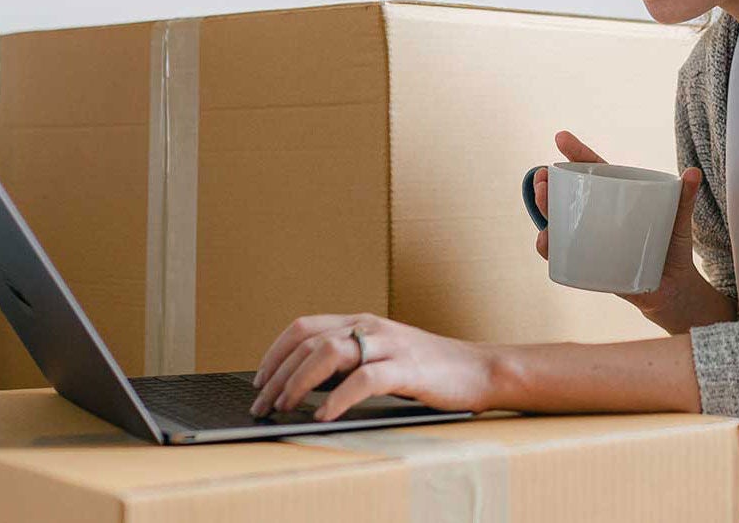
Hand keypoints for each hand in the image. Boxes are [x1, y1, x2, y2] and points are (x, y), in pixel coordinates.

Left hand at [248, 313, 495, 421]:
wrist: (479, 370)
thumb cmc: (428, 370)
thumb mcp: (382, 357)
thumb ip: (348, 363)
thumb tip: (305, 383)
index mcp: (361, 322)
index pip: (304, 327)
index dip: (276, 353)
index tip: (259, 380)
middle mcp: (371, 327)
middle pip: (309, 342)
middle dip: (279, 374)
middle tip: (263, 404)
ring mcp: (389, 344)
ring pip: (330, 353)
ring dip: (300, 382)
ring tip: (285, 407)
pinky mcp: (407, 367)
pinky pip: (364, 379)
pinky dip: (338, 398)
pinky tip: (324, 416)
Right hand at [533, 130, 703, 315]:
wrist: (674, 289)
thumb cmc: (674, 248)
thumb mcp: (679, 221)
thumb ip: (685, 198)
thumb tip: (694, 173)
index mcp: (616, 197)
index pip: (593, 170)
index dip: (576, 154)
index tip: (561, 137)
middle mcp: (597, 216)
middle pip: (566, 196)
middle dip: (549, 184)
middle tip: (543, 178)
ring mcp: (590, 240)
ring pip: (558, 223)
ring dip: (544, 211)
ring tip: (543, 201)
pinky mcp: (589, 264)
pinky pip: (562, 255)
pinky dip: (550, 248)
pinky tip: (545, 241)